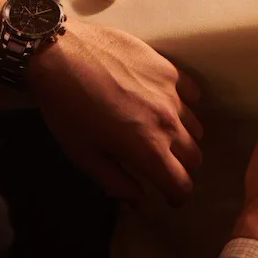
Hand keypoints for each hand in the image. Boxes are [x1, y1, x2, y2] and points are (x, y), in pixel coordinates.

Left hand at [25, 20, 203, 205]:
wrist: (62, 54)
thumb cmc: (67, 109)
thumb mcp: (84, 154)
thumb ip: (116, 182)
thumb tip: (140, 203)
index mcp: (148, 149)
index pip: (181, 184)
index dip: (179, 197)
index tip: (171, 199)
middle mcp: (168, 123)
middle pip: (194, 156)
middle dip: (182, 168)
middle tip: (165, 166)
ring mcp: (173, 94)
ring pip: (195, 126)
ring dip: (184, 137)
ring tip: (164, 134)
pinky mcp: (170, 70)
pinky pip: (193, 94)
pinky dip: (185, 105)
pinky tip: (167, 103)